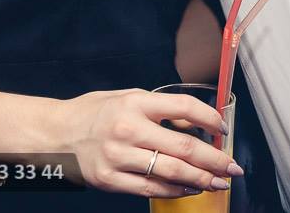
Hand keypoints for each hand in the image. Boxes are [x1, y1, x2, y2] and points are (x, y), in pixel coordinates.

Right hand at [58, 89, 241, 197]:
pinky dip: (176, 191)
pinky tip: (190, 189)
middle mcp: (128, 129)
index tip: (223, 127)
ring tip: (219, 182)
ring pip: (171, 172)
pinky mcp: (110, 180)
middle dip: (215, 159)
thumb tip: (198, 121)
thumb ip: (162, 108)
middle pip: (184, 147)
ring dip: (201, 179)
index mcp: (135, 103)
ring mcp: (119, 157)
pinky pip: (151, 189)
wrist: (56, 134)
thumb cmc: (95, 113)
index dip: (209, 118)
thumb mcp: (128, 97)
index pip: (183, 107)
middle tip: (233, 167)